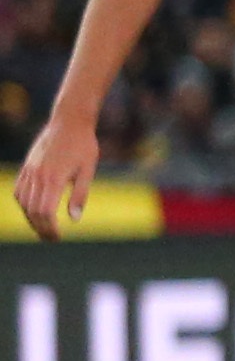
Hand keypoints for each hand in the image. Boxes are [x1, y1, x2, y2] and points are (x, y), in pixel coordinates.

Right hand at [10, 112, 98, 240]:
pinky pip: (19, 191)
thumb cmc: (83, 145)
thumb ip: (80, 194)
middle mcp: (37, 176)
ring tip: (44, 228)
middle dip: (40, 228)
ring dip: (31, 218)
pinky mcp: (27, 167)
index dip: (49, 228)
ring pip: (23, 202)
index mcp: (53, 178)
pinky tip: (33, 211)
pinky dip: (24, 205)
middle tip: (51, 238)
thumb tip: (74, 218)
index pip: (45, 212)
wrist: (69, 122)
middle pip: (32, 211)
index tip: (57, 238)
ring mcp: (29, 171)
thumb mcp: (88, 169)